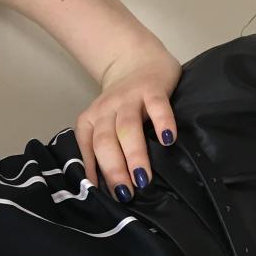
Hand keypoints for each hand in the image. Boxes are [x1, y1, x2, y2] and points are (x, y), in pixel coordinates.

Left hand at [73, 42, 181, 199]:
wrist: (136, 58)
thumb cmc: (122, 103)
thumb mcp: (104, 124)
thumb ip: (102, 150)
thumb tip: (107, 190)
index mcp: (90, 121)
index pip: (87, 149)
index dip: (93, 172)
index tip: (102, 197)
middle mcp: (106, 110)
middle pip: (105, 141)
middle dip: (114, 169)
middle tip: (125, 194)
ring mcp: (129, 98)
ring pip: (127, 128)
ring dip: (134, 154)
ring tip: (143, 179)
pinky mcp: (152, 88)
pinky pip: (157, 106)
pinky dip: (162, 123)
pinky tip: (168, 140)